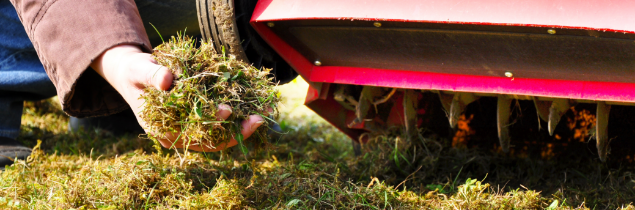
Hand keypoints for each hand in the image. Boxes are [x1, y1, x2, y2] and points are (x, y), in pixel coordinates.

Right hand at [90, 44, 265, 151]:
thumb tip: (167, 80)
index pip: (191, 135)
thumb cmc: (136, 73)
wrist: (135, 74)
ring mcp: (193, 129)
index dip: (211, 126)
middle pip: (213, 141)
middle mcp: (181, 136)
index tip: (228, 110)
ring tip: (266, 113)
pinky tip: (259, 106)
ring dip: (245, 126)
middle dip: (238, 132)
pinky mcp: (202, 118)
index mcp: (163, 131)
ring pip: (223, 135)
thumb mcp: (140, 71)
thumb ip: (152, 76)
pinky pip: (224, 122)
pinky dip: (242, 115)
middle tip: (260, 118)